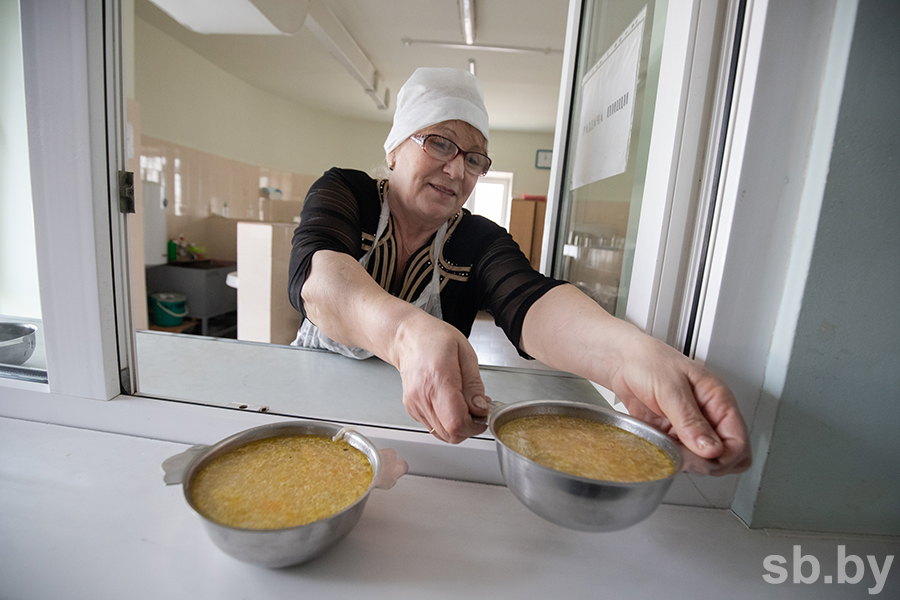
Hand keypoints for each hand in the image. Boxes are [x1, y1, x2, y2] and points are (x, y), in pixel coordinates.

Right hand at [392, 311, 489, 442]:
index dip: (474, 425)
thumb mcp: (465, 354)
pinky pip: (435, 428)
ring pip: (442, 435)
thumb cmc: (435, 340)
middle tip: (477, 410)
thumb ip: (474, 385)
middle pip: (450, 434)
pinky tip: (452, 405)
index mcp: (437, 379)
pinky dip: (448, 423)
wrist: (408, 338)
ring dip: (459, 426)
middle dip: (469, 428)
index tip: (483, 414)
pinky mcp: (413, 410)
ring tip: (465, 405)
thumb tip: (480, 409)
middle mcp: (422, 396)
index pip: (456, 421)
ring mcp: (415, 405)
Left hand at [608, 335, 750, 475]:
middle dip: (708, 464)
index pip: (738, 442)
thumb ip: (690, 421)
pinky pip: (682, 457)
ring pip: (705, 461)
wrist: (621, 361)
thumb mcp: (670, 388)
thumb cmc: (647, 361)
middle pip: (727, 457)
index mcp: (719, 400)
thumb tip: (712, 450)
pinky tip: (660, 449)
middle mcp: (709, 415)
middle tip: (684, 456)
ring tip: (668, 449)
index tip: (701, 459)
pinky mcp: (673, 435)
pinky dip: (673, 459)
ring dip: (688, 462)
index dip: (723, 457)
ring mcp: (692, 427)